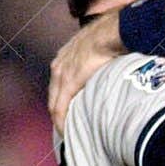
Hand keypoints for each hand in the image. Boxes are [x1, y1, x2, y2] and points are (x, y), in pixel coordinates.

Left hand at [48, 11, 123, 131]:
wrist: (111, 32)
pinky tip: (65, 132)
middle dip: (58, 112)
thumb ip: (98, 61)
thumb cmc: (111, 37)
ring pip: (54, 103)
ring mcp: (61, 75)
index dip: (62, 99)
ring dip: (59, 119)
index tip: (69, 112)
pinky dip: (62, 121)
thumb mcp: (99, 49)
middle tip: (66, 127)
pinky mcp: (68, 84)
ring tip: (67, 133)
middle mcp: (58, 65)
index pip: (58, 83)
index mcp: (65, 57)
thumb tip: (111, 70)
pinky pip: (60, 108)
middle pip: (53, 95)